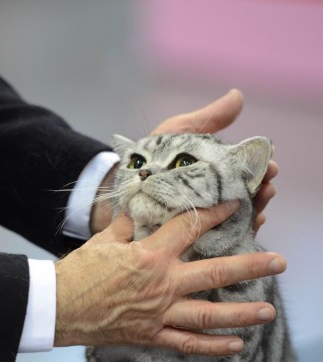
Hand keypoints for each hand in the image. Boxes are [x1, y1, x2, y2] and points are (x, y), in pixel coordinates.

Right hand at [55, 201, 286, 355]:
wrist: (60, 306)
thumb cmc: (79, 271)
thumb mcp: (104, 241)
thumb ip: (127, 227)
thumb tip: (138, 215)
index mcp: (150, 255)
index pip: (190, 228)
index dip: (214, 214)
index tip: (234, 205)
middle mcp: (162, 283)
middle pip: (215, 272)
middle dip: (251, 265)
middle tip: (278, 261)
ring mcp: (160, 312)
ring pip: (209, 313)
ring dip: (241, 313)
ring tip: (268, 310)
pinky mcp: (151, 334)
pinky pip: (187, 343)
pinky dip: (212, 346)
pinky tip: (234, 346)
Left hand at [90, 89, 277, 233]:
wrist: (120, 186)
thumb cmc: (150, 157)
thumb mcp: (178, 132)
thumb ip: (207, 119)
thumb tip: (238, 96)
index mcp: (213, 172)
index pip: (245, 169)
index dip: (260, 163)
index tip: (270, 156)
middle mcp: (214, 195)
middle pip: (247, 193)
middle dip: (262, 186)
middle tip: (269, 180)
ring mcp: (206, 216)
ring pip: (239, 215)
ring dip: (257, 208)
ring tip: (263, 201)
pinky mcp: (195, 235)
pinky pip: (222, 236)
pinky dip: (239, 230)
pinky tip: (249, 224)